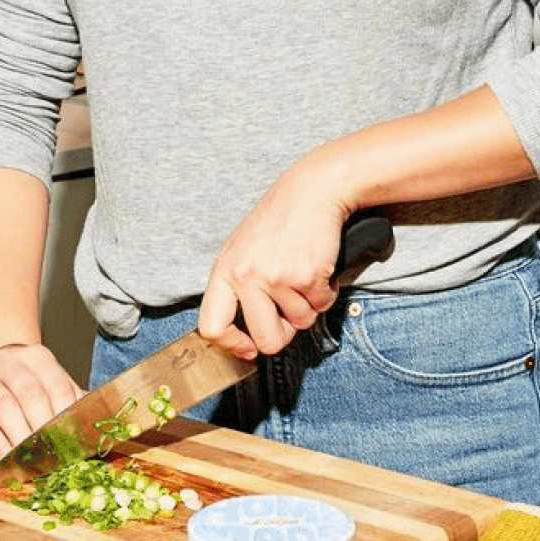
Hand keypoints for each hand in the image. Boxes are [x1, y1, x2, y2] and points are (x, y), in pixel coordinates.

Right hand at [0, 343, 80, 458]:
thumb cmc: (27, 379)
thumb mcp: (51, 378)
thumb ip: (70, 398)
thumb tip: (93, 424)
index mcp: (38, 358)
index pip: (57, 385)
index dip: (66, 412)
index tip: (74, 436)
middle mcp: (9, 367)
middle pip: (31, 395)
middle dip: (45, 425)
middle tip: (56, 449)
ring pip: (6, 409)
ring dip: (22, 436)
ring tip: (35, 456)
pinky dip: (0, 444)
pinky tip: (11, 458)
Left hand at [198, 166, 353, 360]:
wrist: (313, 191)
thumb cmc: (279, 221)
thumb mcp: (242, 249)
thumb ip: (236, 286)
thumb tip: (243, 336)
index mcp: (225, 271)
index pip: (212, 327)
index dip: (233, 345)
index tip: (249, 349)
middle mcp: (247, 277)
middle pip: (265, 340)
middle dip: (284, 335)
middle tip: (290, 317)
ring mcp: (277, 277)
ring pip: (300, 322)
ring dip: (309, 306)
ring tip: (305, 277)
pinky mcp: (308, 275)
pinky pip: (322, 305)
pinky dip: (326, 292)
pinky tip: (320, 269)